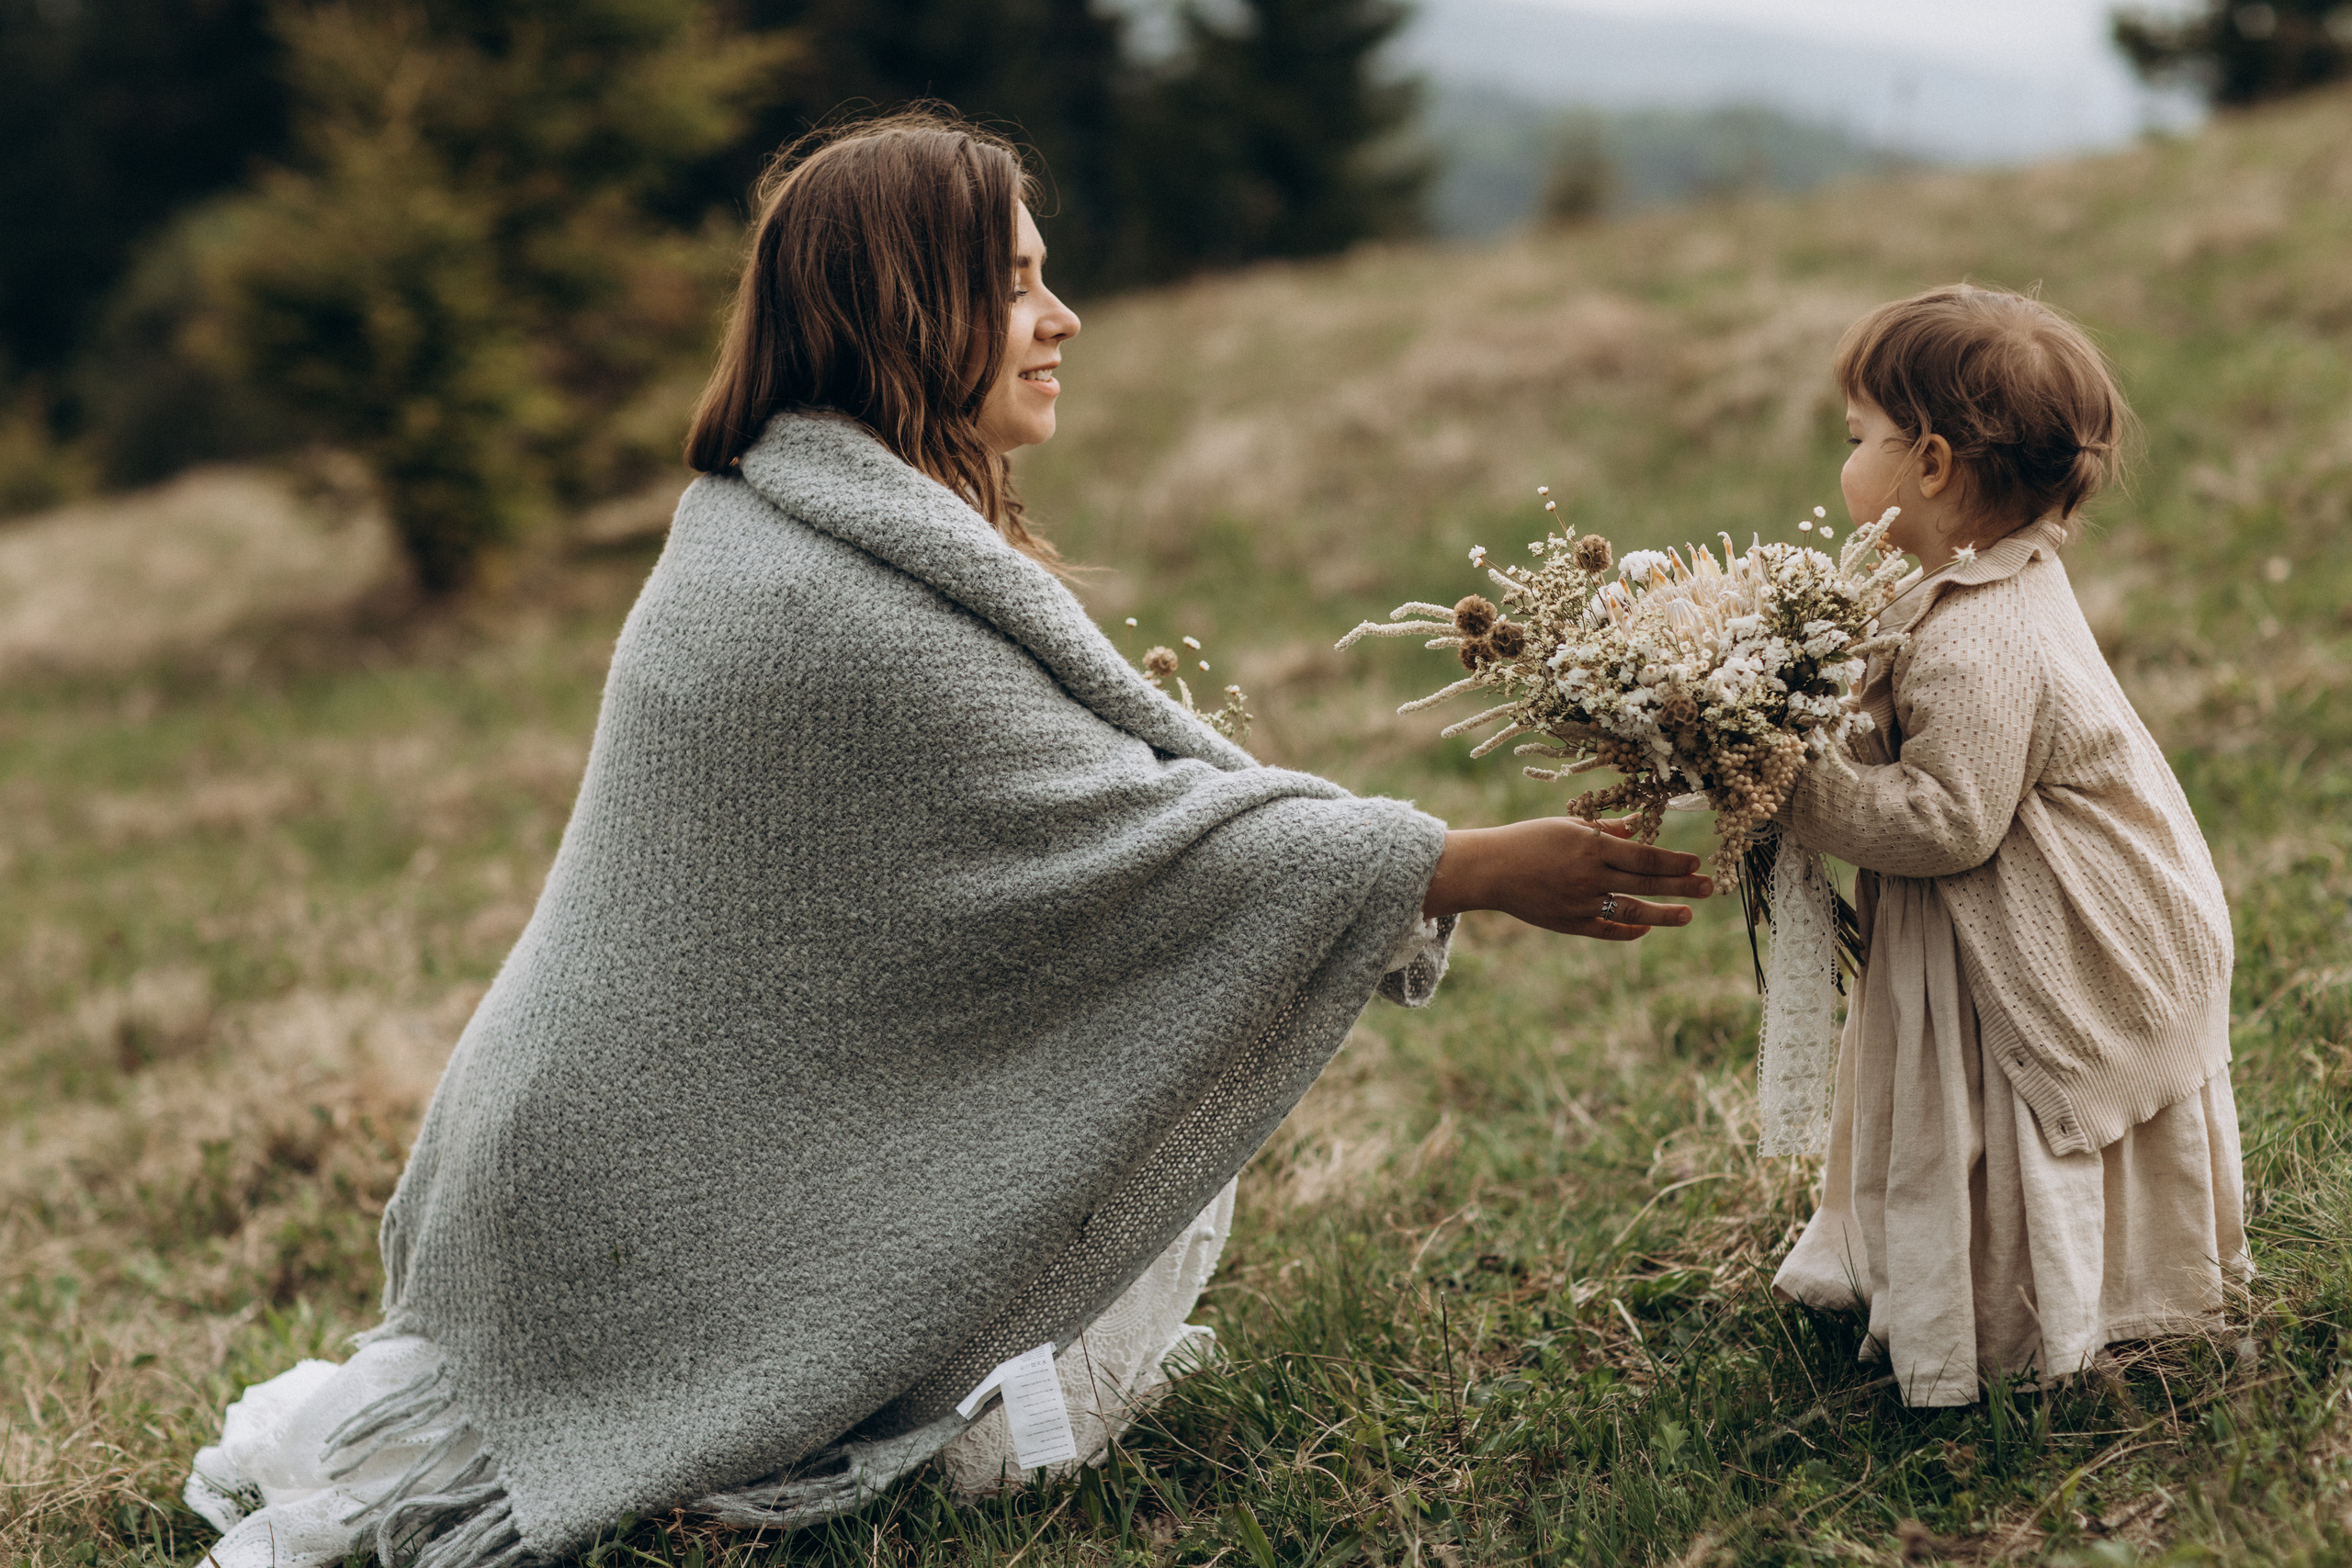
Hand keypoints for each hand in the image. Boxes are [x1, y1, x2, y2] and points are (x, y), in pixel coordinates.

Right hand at [1421, 817, 1711, 939]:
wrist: (1490, 870)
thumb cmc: (1528, 840)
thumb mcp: (1567, 827)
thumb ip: (1605, 829)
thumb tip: (1639, 825)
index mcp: (1590, 847)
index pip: (1644, 856)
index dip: (1673, 861)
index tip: (1696, 862)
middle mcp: (1589, 876)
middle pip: (1646, 883)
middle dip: (1681, 885)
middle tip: (1709, 887)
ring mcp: (1581, 903)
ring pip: (1632, 911)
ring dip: (1664, 914)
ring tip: (1688, 914)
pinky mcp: (1570, 923)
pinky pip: (1607, 930)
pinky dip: (1629, 930)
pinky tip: (1647, 926)